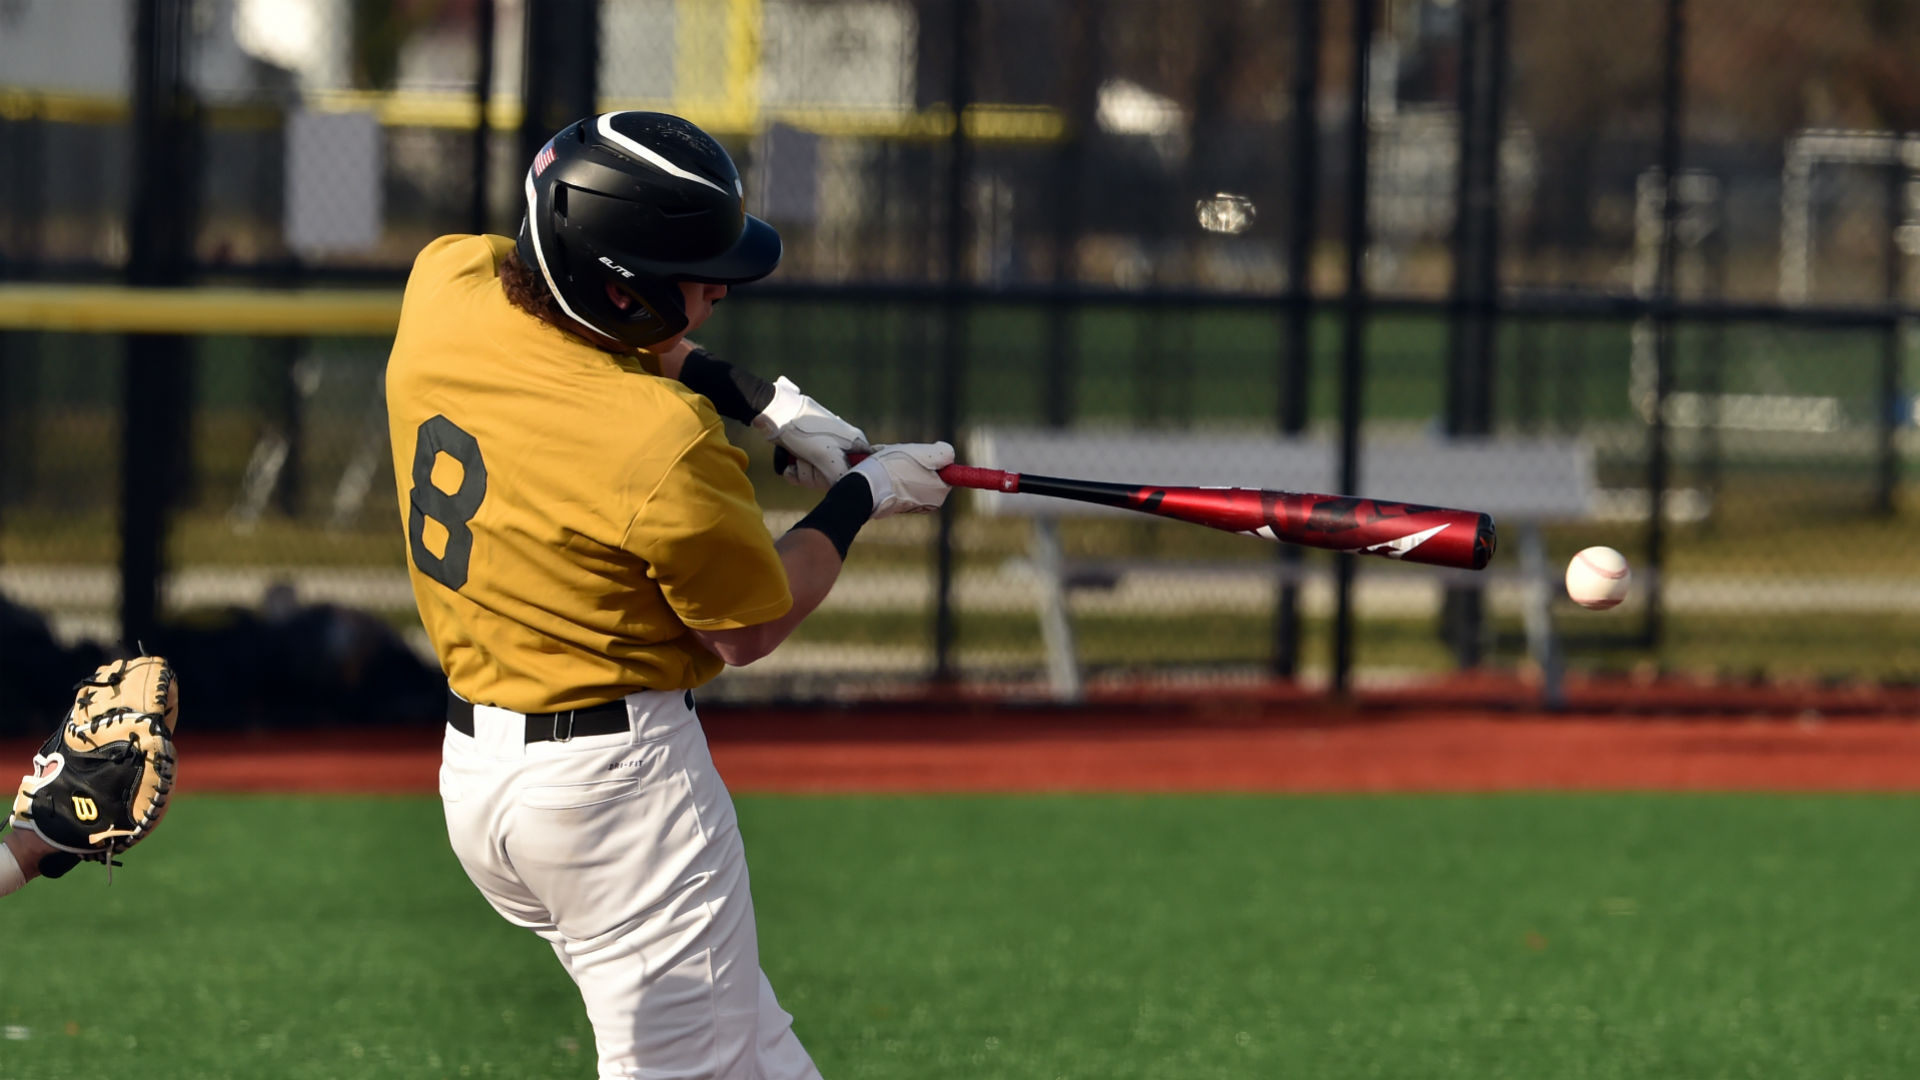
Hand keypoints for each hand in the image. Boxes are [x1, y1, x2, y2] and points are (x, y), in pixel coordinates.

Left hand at [751, 377, 869, 489]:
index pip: (864, 468)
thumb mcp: (825, 457)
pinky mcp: (808, 451)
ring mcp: (824, 449)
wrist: (775, 415)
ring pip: (819, 476)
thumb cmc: (804, 432)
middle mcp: (842, 447)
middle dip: (818, 476)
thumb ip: (840, 476)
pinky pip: (805, 472)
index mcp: (854, 442)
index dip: (850, 477)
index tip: (836, 474)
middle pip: (837, 477)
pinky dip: (795, 472)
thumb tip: (845, 488)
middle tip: (811, 463)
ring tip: (797, 460)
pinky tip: (789, 466)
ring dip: (804, 473)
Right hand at [852, 442, 953, 517]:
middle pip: (924, 469)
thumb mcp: (927, 454)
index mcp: (939, 494)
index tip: (918, 454)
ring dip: (897, 461)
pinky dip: (887, 471)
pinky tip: (878, 467)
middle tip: (900, 453)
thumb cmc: (895, 470)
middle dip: (911, 458)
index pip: (942, 470)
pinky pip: (894, 481)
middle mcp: (926, 503)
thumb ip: (945, 452)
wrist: (864, 488)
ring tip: (885, 459)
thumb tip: (948, 454)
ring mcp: (908, 505)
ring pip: (907, 473)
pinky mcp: (891, 503)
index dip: (930, 457)